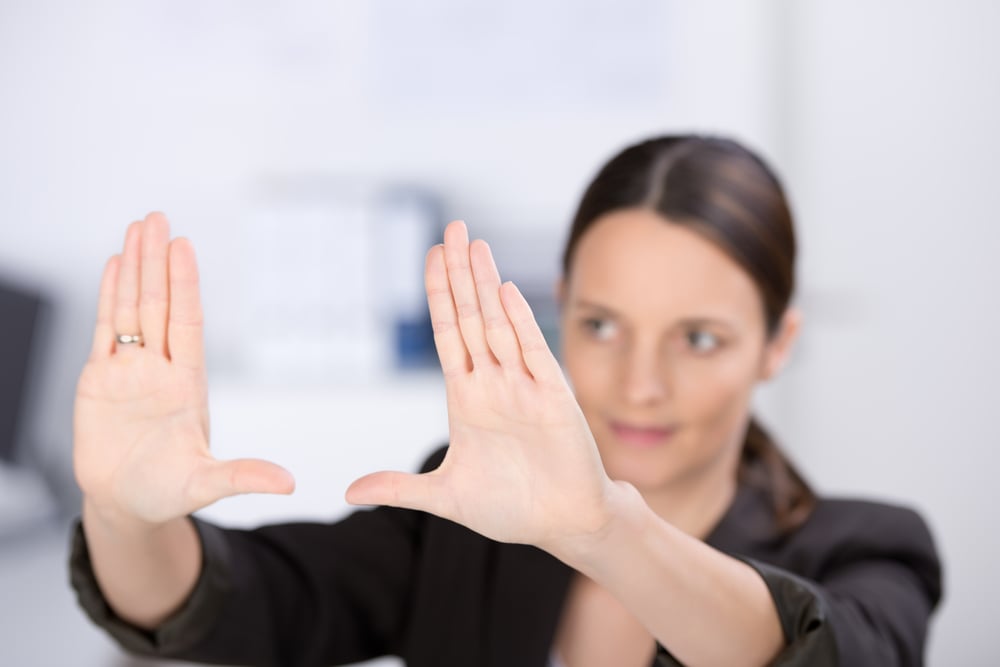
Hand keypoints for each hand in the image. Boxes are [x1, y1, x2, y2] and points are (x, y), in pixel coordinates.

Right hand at [74, 213, 293, 527]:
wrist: (127, 505)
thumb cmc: (168, 493)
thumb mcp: (206, 484)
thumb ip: (242, 477)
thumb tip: (289, 484)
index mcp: (187, 384)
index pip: (186, 322)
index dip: (185, 285)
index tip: (184, 247)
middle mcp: (160, 368)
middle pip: (156, 304)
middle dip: (156, 261)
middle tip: (157, 217)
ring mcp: (130, 370)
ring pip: (130, 308)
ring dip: (132, 268)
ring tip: (137, 228)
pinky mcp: (99, 379)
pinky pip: (103, 329)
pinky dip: (107, 296)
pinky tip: (113, 264)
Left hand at [346, 221, 619, 553]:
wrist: (564, 524)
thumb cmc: (511, 508)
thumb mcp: (445, 497)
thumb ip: (400, 488)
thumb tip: (348, 492)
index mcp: (467, 399)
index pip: (448, 335)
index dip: (438, 295)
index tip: (431, 254)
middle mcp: (494, 384)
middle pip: (472, 317)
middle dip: (460, 273)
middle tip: (453, 227)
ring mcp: (524, 387)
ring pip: (499, 325)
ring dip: (485, 284)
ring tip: (474, 244)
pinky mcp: (554, 399)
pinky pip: (533, 352)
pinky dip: (519, 322)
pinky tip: (504, 290)